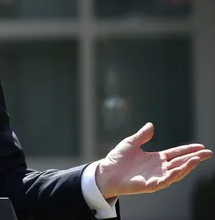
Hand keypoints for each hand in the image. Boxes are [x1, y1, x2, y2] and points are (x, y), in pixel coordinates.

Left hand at [96, 122, 211, 199]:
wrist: (105, 172)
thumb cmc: (117, 159)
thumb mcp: (130, 143)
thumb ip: (142, 136)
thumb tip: (151, 125)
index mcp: (155, 158)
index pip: (176, 154)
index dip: (188, 150)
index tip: (200, 146)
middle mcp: (158, 168)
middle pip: (180, 162)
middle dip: (194, 158)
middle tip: (207, 153)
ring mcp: (156, 177)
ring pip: (176, 172)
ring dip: (187, 166)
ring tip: (197, 159)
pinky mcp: (150, 185)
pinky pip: (165, 180)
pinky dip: (174, 175)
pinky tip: (181, 169)